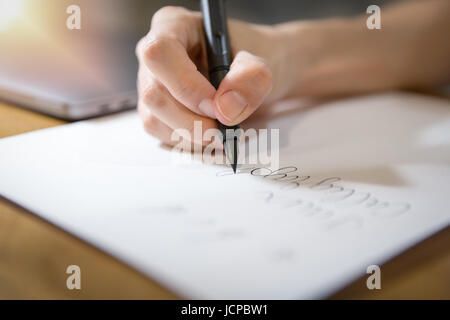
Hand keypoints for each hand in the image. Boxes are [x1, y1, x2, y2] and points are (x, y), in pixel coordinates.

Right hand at [136, 6, 286, 145]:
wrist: (251, 78)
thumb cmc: (250, 61)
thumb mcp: (261, 63)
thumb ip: (250, 79)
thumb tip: (226, 108)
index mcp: (174, 26)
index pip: (161, 53)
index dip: (187, 86)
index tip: (216, 106)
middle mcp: (153, 55)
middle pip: (154, 94)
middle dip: (192, 121)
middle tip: (223, 130)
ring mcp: (149, 84)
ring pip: (154, 120)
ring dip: (192, 135)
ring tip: (222, 132)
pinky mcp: (154, 111)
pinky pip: (162, 135)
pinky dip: (189, 142)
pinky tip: (210, 134)